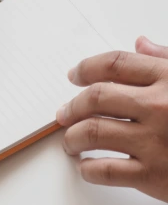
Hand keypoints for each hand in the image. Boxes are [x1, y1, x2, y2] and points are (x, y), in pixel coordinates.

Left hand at [57, 36, 167, 201]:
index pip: (114, 64)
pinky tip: (86, 167)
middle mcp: (159, 107)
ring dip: (72, 136)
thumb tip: (141, 44)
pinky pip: (106, 170)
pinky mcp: (155, 177)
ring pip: (93, 132)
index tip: (74, 74)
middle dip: (72, 105)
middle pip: (95, 97)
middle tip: (63, 112)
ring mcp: (156, 142)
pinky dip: (88, 169)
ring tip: (69, 140)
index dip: (86, 67)